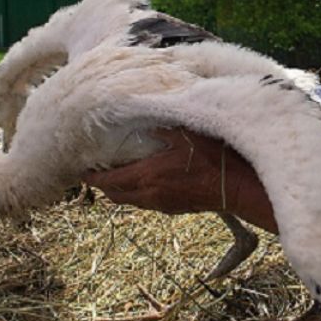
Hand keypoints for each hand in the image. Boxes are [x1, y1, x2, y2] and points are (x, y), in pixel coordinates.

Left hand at [83, 128, 277, 232]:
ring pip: (133, 202)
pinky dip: (139, 194)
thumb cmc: (213, 156)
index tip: (82, 170)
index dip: (93, 177)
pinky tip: (147, 181)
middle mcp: (151, 194)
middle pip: (117, 196)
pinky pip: (149, 203)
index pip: (109, 181)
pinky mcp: (178, 208)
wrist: (238, 186)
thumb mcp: (186, 130)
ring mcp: (165, 204)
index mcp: (148, 175)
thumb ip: (163, 123)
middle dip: (104, 186)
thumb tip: (145, 112)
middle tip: (98, 173)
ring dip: (122, 191)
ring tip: (119, 176)